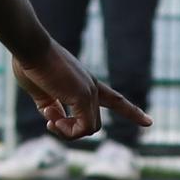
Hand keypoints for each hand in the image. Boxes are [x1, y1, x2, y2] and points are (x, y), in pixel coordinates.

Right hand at [11, 43, 144, 147]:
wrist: (31, 48)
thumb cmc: (31, 65)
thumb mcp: (42, 92)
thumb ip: (52, 107)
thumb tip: (56, 122)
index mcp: (85, 84)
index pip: (115, 100)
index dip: (131, 112)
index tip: (149, 122)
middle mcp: (92, 88)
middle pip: (93, 125)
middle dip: (70, 131)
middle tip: (49, 121)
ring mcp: (90, 91)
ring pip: (90, 129)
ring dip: (67, 132)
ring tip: (49, 119)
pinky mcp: (83, 95)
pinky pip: (83, 128)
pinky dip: (67, 131)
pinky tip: (52, 120)